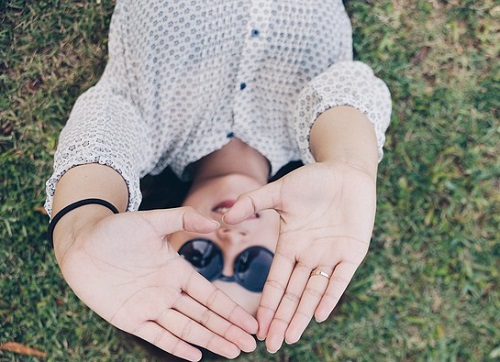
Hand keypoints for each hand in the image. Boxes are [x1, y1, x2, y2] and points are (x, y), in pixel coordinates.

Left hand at [56, 207, 257, 360]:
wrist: (81, 242)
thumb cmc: (116, 229)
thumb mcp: (153, 221)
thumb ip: (184, 218)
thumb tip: (216, 221)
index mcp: (177, 271)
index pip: (210, 295)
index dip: (231, 310)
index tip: (251, 321)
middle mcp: (168, 292)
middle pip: (204, 316)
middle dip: (228, 329)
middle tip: (250, 344)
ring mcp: (150, 307)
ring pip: (186, 328)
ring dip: (210, 339)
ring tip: (233, 351)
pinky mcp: (129, 318)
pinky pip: (157, 335)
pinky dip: (176, 346)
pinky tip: (196, 354)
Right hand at [223, 161, 375, 352]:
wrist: (345, 171)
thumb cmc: (312, 180)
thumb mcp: (279, 191)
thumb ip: (253, 203)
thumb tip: (225, 216)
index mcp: (289, 245)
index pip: (276, 281)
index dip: (267, 303)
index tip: (257, 325)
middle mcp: (308, 255)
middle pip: (293, 294)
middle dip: (282, 318)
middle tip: (271, 345)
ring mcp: (330, 255)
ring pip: (314, 291)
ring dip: (302, 314)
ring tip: (290, 337)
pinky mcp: (352, 251)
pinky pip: (340, 278)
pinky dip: (330, 296)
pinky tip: (319, 315)